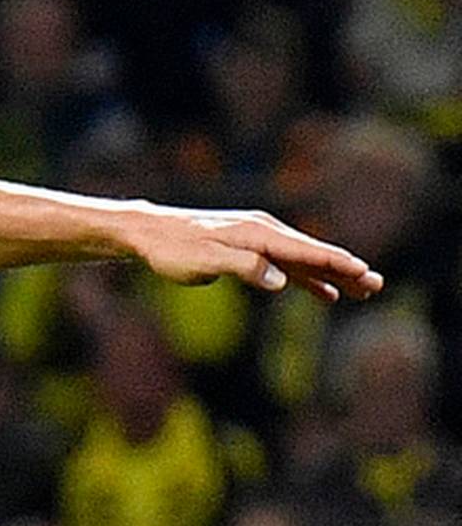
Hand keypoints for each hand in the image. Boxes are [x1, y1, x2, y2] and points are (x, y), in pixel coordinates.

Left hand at [124, 207, 383, 303]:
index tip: (365, 273)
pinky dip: (308, 277)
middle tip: (377, 286)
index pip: (306, 250)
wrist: (148, 233)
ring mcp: (256, 239)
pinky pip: (287, 264)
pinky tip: (325, 293)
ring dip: (332, 274)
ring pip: (303, 259)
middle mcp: (262, 232)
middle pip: (313, 253)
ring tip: (363, 290)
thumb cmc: (173, 249)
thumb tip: (280, 281)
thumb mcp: (206, 262)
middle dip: (345, 269)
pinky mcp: (248, 249)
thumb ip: (245, 268)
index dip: (337, 263)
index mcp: (256, 234)